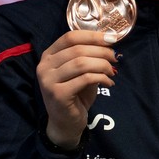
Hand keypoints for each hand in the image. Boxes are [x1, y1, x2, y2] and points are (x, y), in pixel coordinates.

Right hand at [36, 31, 117, 149]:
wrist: (65, 122)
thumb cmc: (75, 94)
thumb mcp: (80, 72)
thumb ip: (87, 57)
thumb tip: (109, 42)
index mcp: (48, 56)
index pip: (70, 37)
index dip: (92, 36)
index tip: (111, 39)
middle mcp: (44, 66)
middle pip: (77, 49)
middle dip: (101, 52)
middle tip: (115, 58)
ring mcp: (48, 81)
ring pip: (81, 63)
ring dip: (102, 65)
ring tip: (112, 72)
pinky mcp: (58, 94)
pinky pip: (85, 79)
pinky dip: (101, 78)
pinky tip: (108, 83)